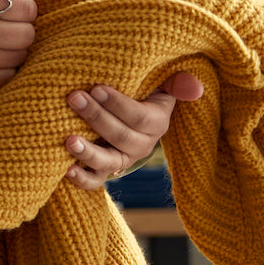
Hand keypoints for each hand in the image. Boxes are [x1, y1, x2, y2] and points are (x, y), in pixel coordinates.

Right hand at [0, 0, 36, 88]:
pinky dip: (5, 68)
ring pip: (19, 58)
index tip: (17, 9)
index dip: (27, 8)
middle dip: (24, 28)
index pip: (26, 9)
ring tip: (0, 41)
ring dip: (16, 49)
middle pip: (26, 35)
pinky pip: (4, 77)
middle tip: (10, 25)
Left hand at [61, 71, 204, 190]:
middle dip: (96, 117)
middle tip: (74, 98)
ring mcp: (123, 160)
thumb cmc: (141, 90)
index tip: (96, 87)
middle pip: (121, 137)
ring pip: (109, 162)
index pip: (139, 118)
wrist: (126, 112)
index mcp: (156, 123)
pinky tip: (67, 169)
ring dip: (88, 152)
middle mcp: (141, 146)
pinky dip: (82, 178)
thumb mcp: (161, 83)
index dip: (118, 104)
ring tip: (68, 140)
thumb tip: (197, 88)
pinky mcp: (106, 170)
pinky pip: (96, 181)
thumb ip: (178, 83)